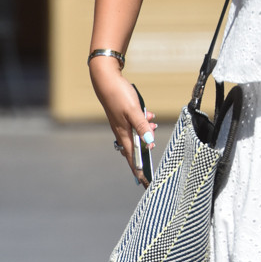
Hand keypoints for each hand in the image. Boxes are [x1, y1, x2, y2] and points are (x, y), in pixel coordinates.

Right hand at [92, 65, 156, 187]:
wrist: (106, 79)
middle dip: (144, 154)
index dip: (139, 170)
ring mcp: (122, 123)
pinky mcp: (123, 115)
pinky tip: (149, 115)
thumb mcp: (134, 111)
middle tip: (152, 158)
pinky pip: (136, 123)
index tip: (144, 182)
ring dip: (146, 133)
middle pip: (135, 148)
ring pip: (137, 134)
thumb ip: (142, 125)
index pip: (132, 157)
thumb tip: (149, 141)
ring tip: (154, 126)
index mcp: (123, 133)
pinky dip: (144, 122)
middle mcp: (121, 131)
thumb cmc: (119, 95)